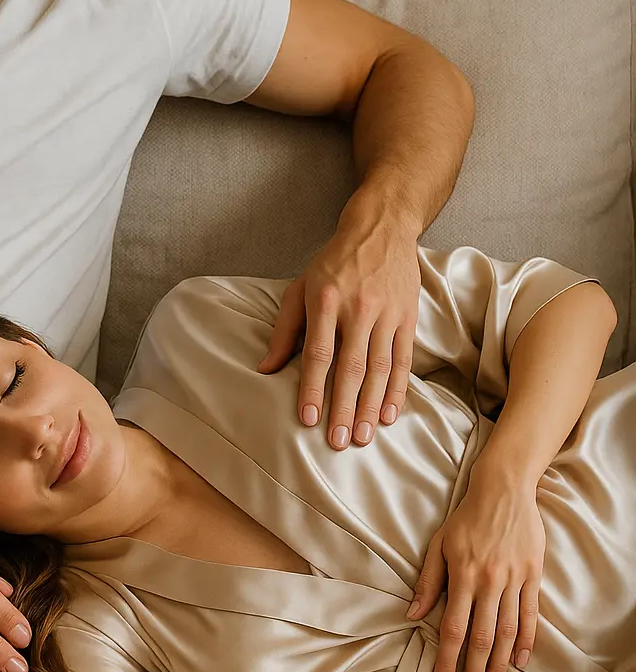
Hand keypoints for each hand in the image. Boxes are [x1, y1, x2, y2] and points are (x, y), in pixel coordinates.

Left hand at [258, 213, 420, 448]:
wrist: (381, 229)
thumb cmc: (333, 262)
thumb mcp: (300, 287)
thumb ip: (283, 330)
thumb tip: (264, 370)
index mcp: (324, 301)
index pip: (318, 354)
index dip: (312, 388)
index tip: (309, 419)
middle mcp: (357, 308)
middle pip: (351, 367)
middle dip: (344, 408)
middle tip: (339, 441)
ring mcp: (386, 314)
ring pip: (379, 368)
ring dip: (370, 406)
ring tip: (363, 435)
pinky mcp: (408, 317)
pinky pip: (402, 360)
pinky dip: (396, 390)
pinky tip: (388, 414)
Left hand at [408, 467, 543, 671]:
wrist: (504, 490)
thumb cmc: (466, 518)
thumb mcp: (439, 544)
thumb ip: (428, 582)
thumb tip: (412, 614)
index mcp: (462, 575)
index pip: (454, 628)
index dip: (447, 660)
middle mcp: (489, 581)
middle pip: (482, 638)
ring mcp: (514, 580)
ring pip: (508, 632)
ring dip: (501, 665)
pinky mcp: (533, 575)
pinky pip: (531, 615)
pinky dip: (527, 640)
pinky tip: (521, 661)